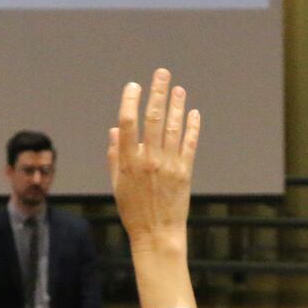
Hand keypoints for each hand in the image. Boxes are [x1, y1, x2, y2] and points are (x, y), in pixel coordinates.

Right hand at [109, 68, 199, 307]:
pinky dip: (193, 127)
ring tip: (179, 88)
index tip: (134, 85)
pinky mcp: (185, 173)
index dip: (130, 101)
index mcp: (129, 161)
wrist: (157, 235)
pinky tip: (194, 113)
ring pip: (174, 128)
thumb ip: (115, 156)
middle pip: (154, 118)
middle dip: (158, 93)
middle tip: (162, 72)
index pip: (128, 122)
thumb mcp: (117, 184)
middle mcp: (149, 160)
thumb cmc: (133, 211)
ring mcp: (169, 165)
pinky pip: (190, 144)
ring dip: (177, 105)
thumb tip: (114, 130)